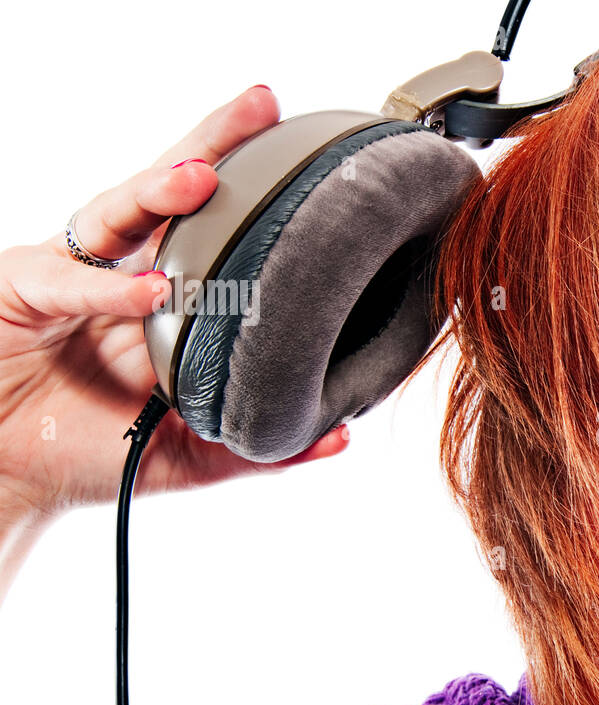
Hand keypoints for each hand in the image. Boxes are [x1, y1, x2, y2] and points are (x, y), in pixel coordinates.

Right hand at [0, 86, 349, 523]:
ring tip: (203, 178)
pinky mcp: (20, 291)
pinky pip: (68, 282)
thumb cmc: (91, 448)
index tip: (309, 157)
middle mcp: (120, 269)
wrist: (11, 475)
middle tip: (262, 108)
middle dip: (214, 145)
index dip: (252, 190)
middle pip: (170, 194)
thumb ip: (260, 443)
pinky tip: (150, 288)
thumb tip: (339, 436)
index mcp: (167, 294)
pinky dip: (108, 288)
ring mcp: (69, 272)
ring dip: (157, 194)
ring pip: (115, 215)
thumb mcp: (191, 452)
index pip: (215, 229)